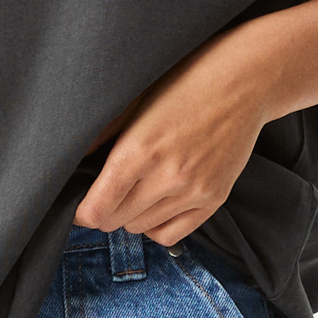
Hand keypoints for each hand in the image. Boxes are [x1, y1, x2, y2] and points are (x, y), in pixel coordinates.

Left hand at [73, 24, 271, 246]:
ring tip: (135, 190)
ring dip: (131, 214)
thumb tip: (75, 162)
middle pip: (115, 221)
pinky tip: (155, 204)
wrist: (242, 81)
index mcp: (139, 150)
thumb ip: (102, 135)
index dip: (81, 211)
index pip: (96, 209)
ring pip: (142, 228)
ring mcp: (193, 191)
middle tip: (106, 192)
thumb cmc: (184, 83)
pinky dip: (157, 225)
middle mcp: (166, 177)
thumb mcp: (134, 102)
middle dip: (104, 210)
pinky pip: (172, 235)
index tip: (80, 204)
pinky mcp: (214, 199)